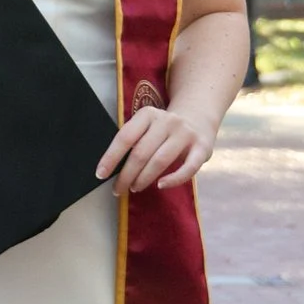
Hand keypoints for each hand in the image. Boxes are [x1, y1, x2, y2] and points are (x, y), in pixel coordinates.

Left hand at [98, 100, 213, 195]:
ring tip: (134, 188)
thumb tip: (111, 167)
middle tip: (118, 189)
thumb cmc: (164, 129)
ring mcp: (185, 134)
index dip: (111, 157)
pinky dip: (173, 179)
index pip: (125, 137)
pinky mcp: (202, 148)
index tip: (100, 174)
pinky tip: (161, 186)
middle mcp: (167, 121)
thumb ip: (135, 140)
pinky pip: (188, 168)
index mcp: (148, 114)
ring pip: (160, 160)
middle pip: (141, 152)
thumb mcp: (148, 126)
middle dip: (126, 174)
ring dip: (144, 178)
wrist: (198, 118)